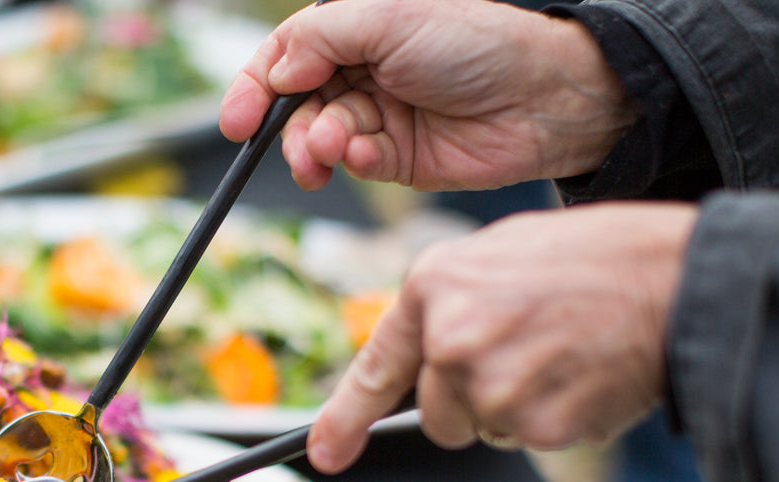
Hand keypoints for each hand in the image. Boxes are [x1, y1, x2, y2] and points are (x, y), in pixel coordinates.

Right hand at [219, 0, 636, 190]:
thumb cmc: (476, 42)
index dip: (254, 87)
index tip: (236, 123)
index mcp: (357, 29)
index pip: (286, 56)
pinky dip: (353, 162)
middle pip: (295, 106)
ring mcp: (379, 116)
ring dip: (318, 148)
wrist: (543, 98)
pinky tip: (366, 155)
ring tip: (334, 149)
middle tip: (302, 144)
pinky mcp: (398, 159)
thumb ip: (321, 39)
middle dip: (289, 129)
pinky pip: (355, 165)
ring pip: (320, 140)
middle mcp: (363, 71)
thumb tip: (276, 73)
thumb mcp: (389, 20)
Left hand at [307, 202, 699, 471]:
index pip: (376, 367)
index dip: (344, 418)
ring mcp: (490, 386)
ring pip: (482, 429)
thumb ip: (450, 304)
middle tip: (528, 355)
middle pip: (436, 413)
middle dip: (471, 401)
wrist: (681, 279)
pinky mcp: (535, 425)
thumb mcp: (503, 254)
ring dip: (516, 408)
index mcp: (435, 286)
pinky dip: (557, 419)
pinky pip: (529, 439)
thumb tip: (420, 361)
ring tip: (562, 354)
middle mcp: (451, 338)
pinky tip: (584, 375)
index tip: (326, 454)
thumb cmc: (600, 259)